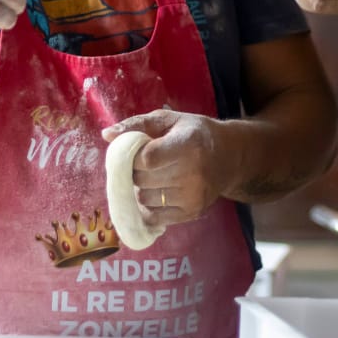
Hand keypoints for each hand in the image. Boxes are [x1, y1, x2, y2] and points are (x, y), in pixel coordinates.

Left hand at [102, 109, 228, 228]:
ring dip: (141, 189)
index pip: (147, 158)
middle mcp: (194, 172)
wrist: (231, 157)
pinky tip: (159, 192)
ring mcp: (193, 196)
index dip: (134, 157)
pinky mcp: (192, 213)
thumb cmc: (194, 134)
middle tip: (143, 165)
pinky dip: (149, 206)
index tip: (137, 152)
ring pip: (144, 199)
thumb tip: (106, 135)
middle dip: (135, 173)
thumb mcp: (170, 120)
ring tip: (154, 178)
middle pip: (142, 180)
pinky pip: (154, 217)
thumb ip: (137, 125)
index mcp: (188, 144)